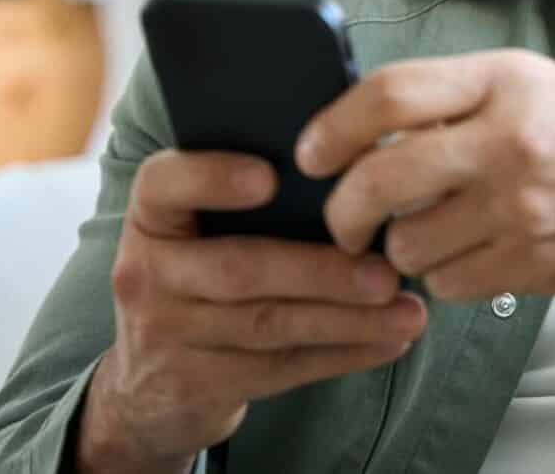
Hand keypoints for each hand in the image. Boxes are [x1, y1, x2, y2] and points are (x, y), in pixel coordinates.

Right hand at [75, 150, 426, 473]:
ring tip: (407, 311)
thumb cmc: (199, 276)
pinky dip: (343, 353)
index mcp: (151, 218)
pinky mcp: (200, 385)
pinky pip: (282, 367)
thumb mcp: (196, 233)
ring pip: (269, 325)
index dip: (213, 178)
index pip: (162, 184)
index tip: (270, 177)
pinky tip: (389, 341)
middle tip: (386, 272)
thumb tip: (351, 170)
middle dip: (320, 271)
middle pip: (238, 268)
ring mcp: (169, 335)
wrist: (146, 384)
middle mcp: (148, 274)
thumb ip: (249, 204)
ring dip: (347, 319)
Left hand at [294, 50, 554, 301]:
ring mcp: (523, 204)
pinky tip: (473, 257)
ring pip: (409, 244)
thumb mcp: (530, 85)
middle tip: (344, 223)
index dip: (331, 129)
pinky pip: (450, 282)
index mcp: (502, 80)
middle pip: (379, 180)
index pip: (386, 95)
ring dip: (403, 250)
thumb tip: (362, 130)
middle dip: (344, 212)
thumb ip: (453, 102)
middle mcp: (508, 138)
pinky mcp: (537, 260)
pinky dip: (446, 277)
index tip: (310, 153)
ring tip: (428, 236)